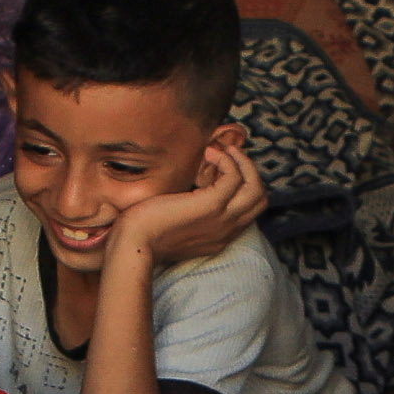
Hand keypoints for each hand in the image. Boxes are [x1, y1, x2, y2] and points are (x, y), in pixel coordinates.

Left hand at [127, 125, 266, 265]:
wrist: (134, 243)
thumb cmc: (146, 231)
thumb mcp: (176, 223)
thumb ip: (191, 211)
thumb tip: (190, 189)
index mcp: (220, 236)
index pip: (249, 209)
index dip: (241, 184)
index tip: (222, 167)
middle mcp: (227, 230)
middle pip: (260, 198)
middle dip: (248, 171)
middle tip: (227, 154)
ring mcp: (222, 219)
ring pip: (255, 187)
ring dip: (242, 162)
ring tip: (221, 150)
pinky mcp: (211, 206)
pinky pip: (234, 177)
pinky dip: (226, 160)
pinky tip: (208, 153)